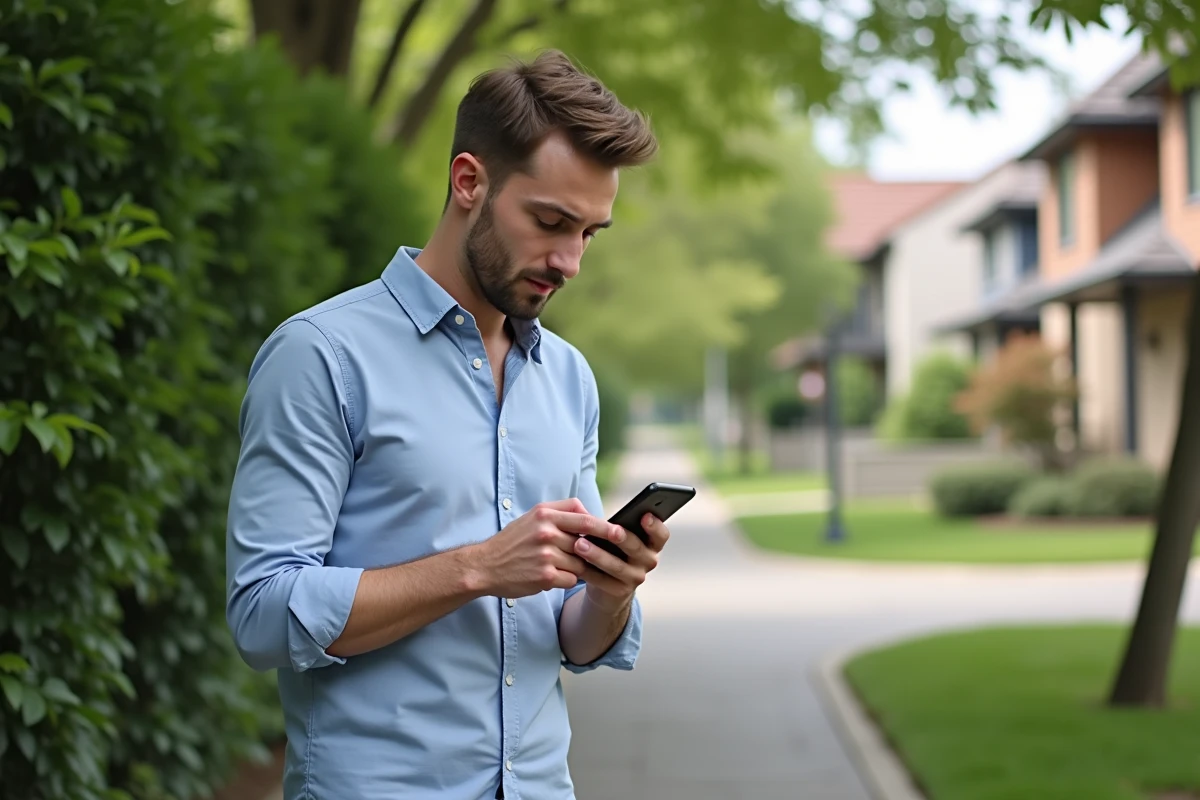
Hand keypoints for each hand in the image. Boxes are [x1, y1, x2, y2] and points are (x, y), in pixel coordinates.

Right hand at [470, 498, 610, 598]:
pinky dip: (568, 579)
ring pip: (581, 563)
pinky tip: (554, 577)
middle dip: (600, 549)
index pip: (585, 519)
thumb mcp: (532, 516)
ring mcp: (547, 555)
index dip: (605, 527)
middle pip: (586, 542)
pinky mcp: (546, 576)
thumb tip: (590, 514)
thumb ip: (560, 512)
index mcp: (545, 515)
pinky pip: (571, 578)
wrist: (485, 566)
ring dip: (579, 567)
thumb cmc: (513, 541)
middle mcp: (546, 533)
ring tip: (566, 566)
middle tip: (616, 552)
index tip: (620, 532)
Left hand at [572, 511, 668, 611]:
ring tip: (579, 545)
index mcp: (652, 544)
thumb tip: (595, 515)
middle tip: (610, 530)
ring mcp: (636, 578)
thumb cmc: (613, 550)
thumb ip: (618, 526)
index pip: (661, 535)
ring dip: (598, 555)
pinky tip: (575, 564)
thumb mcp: (620, 538)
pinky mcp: (620, 591)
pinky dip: (588, 572)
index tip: (644, 516)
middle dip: (622, 538)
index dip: (655, 526)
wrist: (608, 585)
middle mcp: (649, 561)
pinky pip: (603, 581)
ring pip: (617, 566)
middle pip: (636, 548)